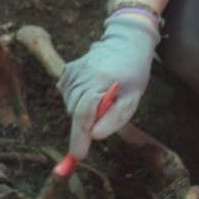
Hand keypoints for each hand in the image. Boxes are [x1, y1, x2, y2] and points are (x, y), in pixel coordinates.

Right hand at [58, 15, 159, 158]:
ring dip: (84, 111)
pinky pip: (68, 97)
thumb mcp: (132, 99)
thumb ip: (114, 119)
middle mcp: (81, 75)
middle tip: (107, 110)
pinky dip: (79, 101)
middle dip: (87, 122)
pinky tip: (92, 90)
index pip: (84, 114)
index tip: (78, 156)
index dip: (80, 137)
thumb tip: (93, 136)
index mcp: (100, 80)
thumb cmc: (132, 73)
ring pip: (70, 107)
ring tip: (102, 96)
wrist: (124, 43)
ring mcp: (70, 72)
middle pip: (75, 113)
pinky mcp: (66, 72)